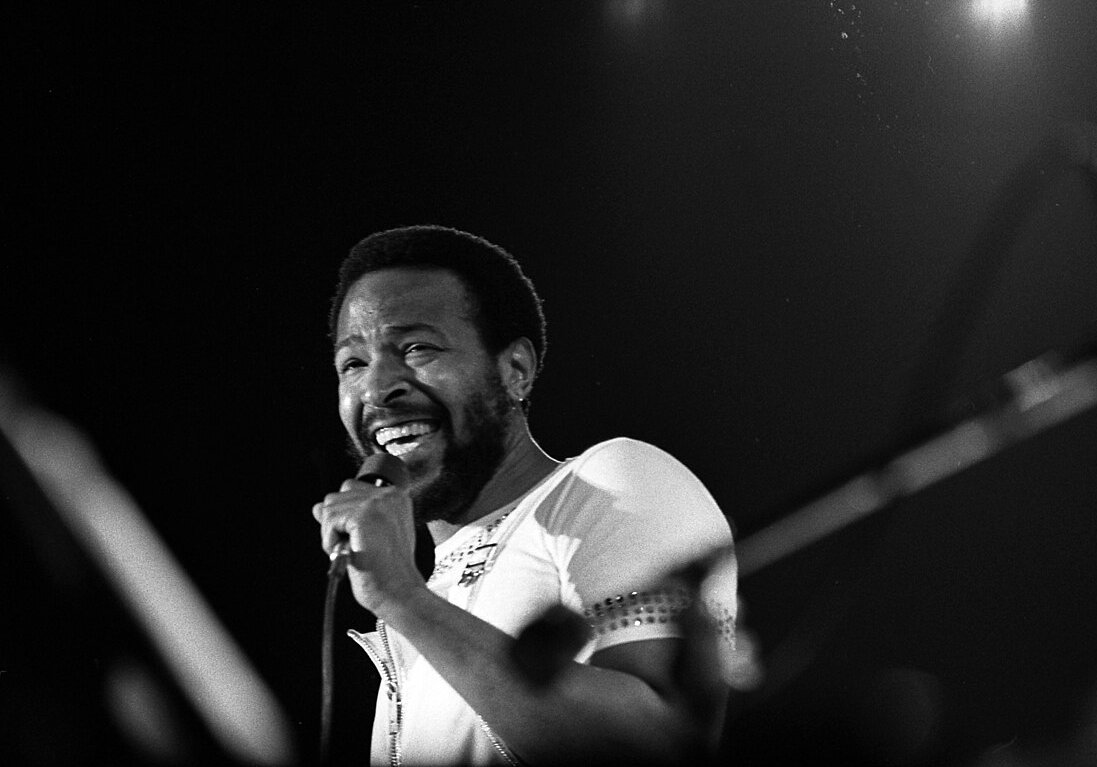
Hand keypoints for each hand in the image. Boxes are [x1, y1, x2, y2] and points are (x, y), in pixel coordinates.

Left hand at [312, 478, 423, 614]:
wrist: (397, 591)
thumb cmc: (385, 570)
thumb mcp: (365, 535)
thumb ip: (346, 516)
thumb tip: (317, 507)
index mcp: (395, 496)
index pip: (350, 489)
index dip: (344, 517)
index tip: (357, 538)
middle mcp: (389, 494)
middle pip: (336, 497)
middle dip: (335, 525)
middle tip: (354, 547)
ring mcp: (377, 502)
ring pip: (329, 508)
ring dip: (332, 534)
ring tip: (353, 551)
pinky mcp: (364, 515)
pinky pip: (329, 521)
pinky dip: (331, 541)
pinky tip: (350, 553)